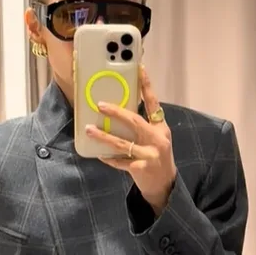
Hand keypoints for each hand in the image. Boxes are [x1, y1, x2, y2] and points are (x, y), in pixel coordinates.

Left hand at [85, 67, 176, 214]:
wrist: (164, 186)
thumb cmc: (157, 158)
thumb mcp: (157, 139)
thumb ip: (144, 126)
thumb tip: (120, 112)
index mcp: (161, 128)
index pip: (154, 103)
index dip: (146, 86)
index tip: (139, 69)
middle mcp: (157, 139)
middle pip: (134, 121)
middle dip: (116, 112)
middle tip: (100, 105)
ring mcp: (149, 155)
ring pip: (122, 142)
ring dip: (104, 136)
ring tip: (90, 129)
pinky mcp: (140, 168)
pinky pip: (119, 160)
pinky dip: (109, 157)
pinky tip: (99, 154)